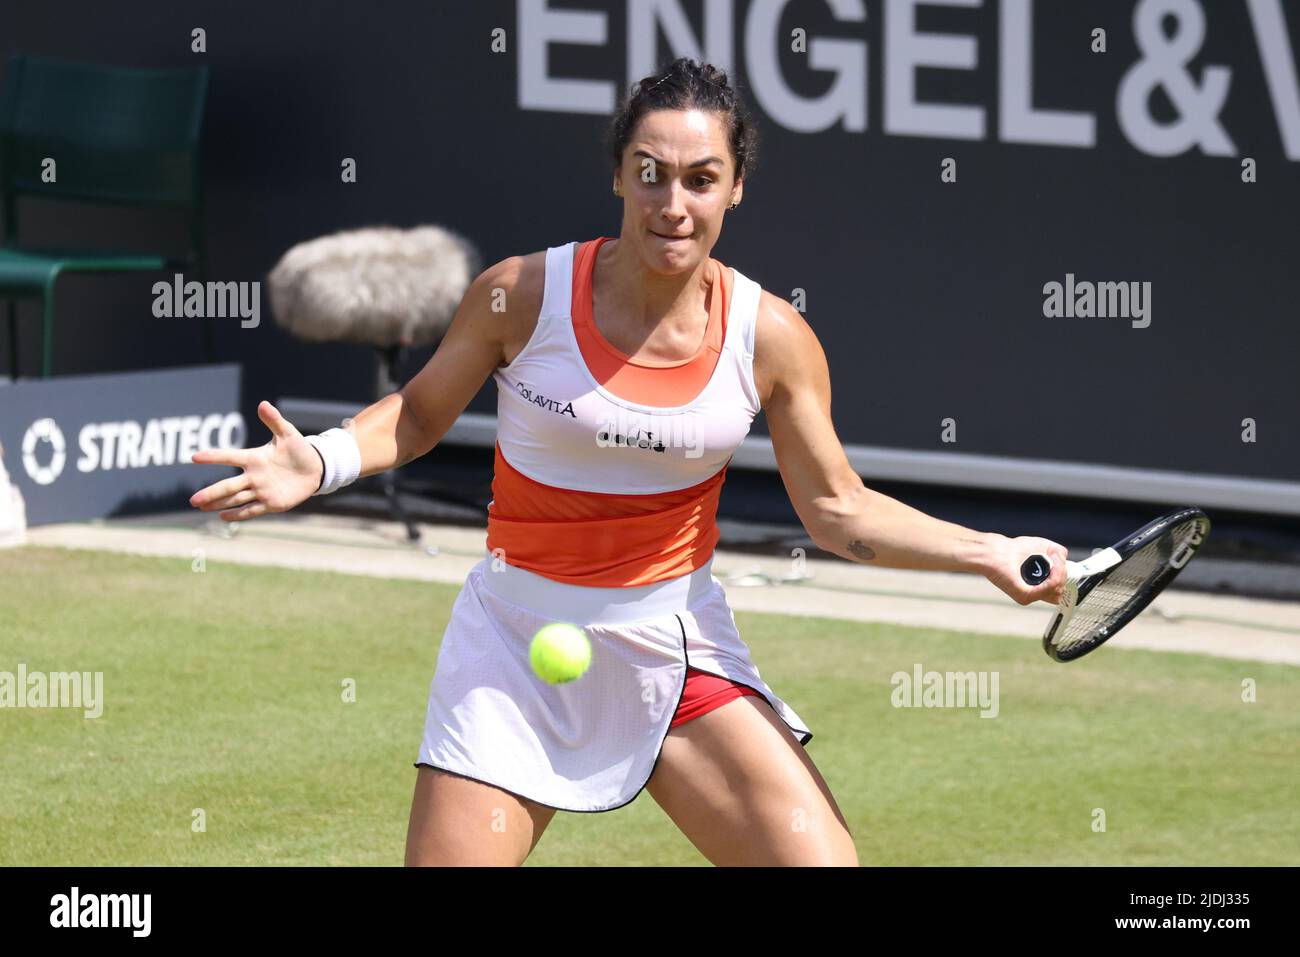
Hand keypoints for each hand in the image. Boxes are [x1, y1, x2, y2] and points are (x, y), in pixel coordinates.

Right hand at [188, 400, 323, 521]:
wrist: (315, 468)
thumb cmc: (299, 449)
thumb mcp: (287, 433)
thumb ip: (274, 420)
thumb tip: (263, 404)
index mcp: (254, 458)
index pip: (230, 457)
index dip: (213, 457)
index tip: (194, 457)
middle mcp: (254, 476)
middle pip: (228, 486)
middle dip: (211, 493)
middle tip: (193, 500)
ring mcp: (261, 491)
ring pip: (235, 498)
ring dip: (218, 503)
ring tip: (200, 507)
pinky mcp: (272, 503)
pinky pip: (252, 510)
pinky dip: (238, 514)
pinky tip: (223, 517)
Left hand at [982, 533, 1069, 605]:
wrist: (997, 551)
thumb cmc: (1015, 549)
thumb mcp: (1045, 547)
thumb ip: (1060, 554)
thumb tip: (1065, 561)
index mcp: (1040, 584)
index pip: (1060, 590)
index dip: (1064, 578)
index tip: (1063, 566)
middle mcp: (1036, 592)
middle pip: (1061, 591)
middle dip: (1063, 574)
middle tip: (1056, 560)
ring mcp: (1031, 595)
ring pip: (1058, 591)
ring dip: (1060, 574)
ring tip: (1053, 560)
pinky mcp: (1025, 595)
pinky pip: (1048, 590)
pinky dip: (1054, 576)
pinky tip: (1051, 565)